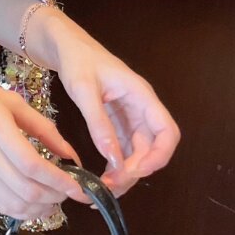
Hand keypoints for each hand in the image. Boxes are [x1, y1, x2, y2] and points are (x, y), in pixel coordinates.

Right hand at [0, 78, 92, 219]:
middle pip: (26, 190)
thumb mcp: (12, 102)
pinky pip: (2, 207)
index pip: (31, 164)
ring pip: (15, 205)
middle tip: (71, 192)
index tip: (79, 186)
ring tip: (56, 200)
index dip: (58, 180)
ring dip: (42, 209)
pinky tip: (36, 205)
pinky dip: (24, 213)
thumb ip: (43, 128)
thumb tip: (70, 154)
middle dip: (56, 197)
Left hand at [48, 19, 181, 198]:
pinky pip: (125, 150)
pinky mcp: (118, 123)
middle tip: (110, 186)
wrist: (66, 46)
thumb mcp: (84, 89)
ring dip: (127, 173)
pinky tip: (103, 177)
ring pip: (139, 153)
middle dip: (136, 171)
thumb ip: (98, 123)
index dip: (159, 156)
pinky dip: (117, 165)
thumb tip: (112, 159)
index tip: (135, 172)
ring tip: (104, 188)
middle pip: (153, 148)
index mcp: (142, 96)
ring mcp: (131, 118)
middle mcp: (141, 109)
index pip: (167, 132)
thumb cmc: (77, 60)